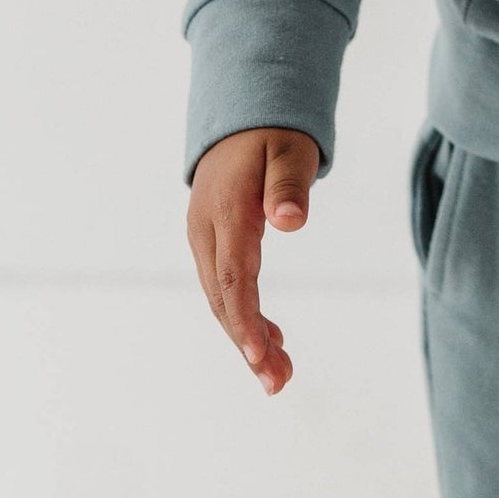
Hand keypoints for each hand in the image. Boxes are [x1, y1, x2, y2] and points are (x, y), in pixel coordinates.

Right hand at [186, 126, 320, 393]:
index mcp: (226, 211)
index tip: (260, 355)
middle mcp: (207, 232)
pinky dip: (247, 315)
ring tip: (280, 375)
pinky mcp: (215, 243)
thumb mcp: (289, 147)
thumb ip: (289, 183)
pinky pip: (228, 286)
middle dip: (249, 343)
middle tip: (279, 382)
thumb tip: (291, 222)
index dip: (245, 318)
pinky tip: (269, 341)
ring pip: (225, 297)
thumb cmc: (271, 129)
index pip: (233, 274)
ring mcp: (207, 239)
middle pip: (225, 297)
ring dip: (249, 337)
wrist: (240, 114)